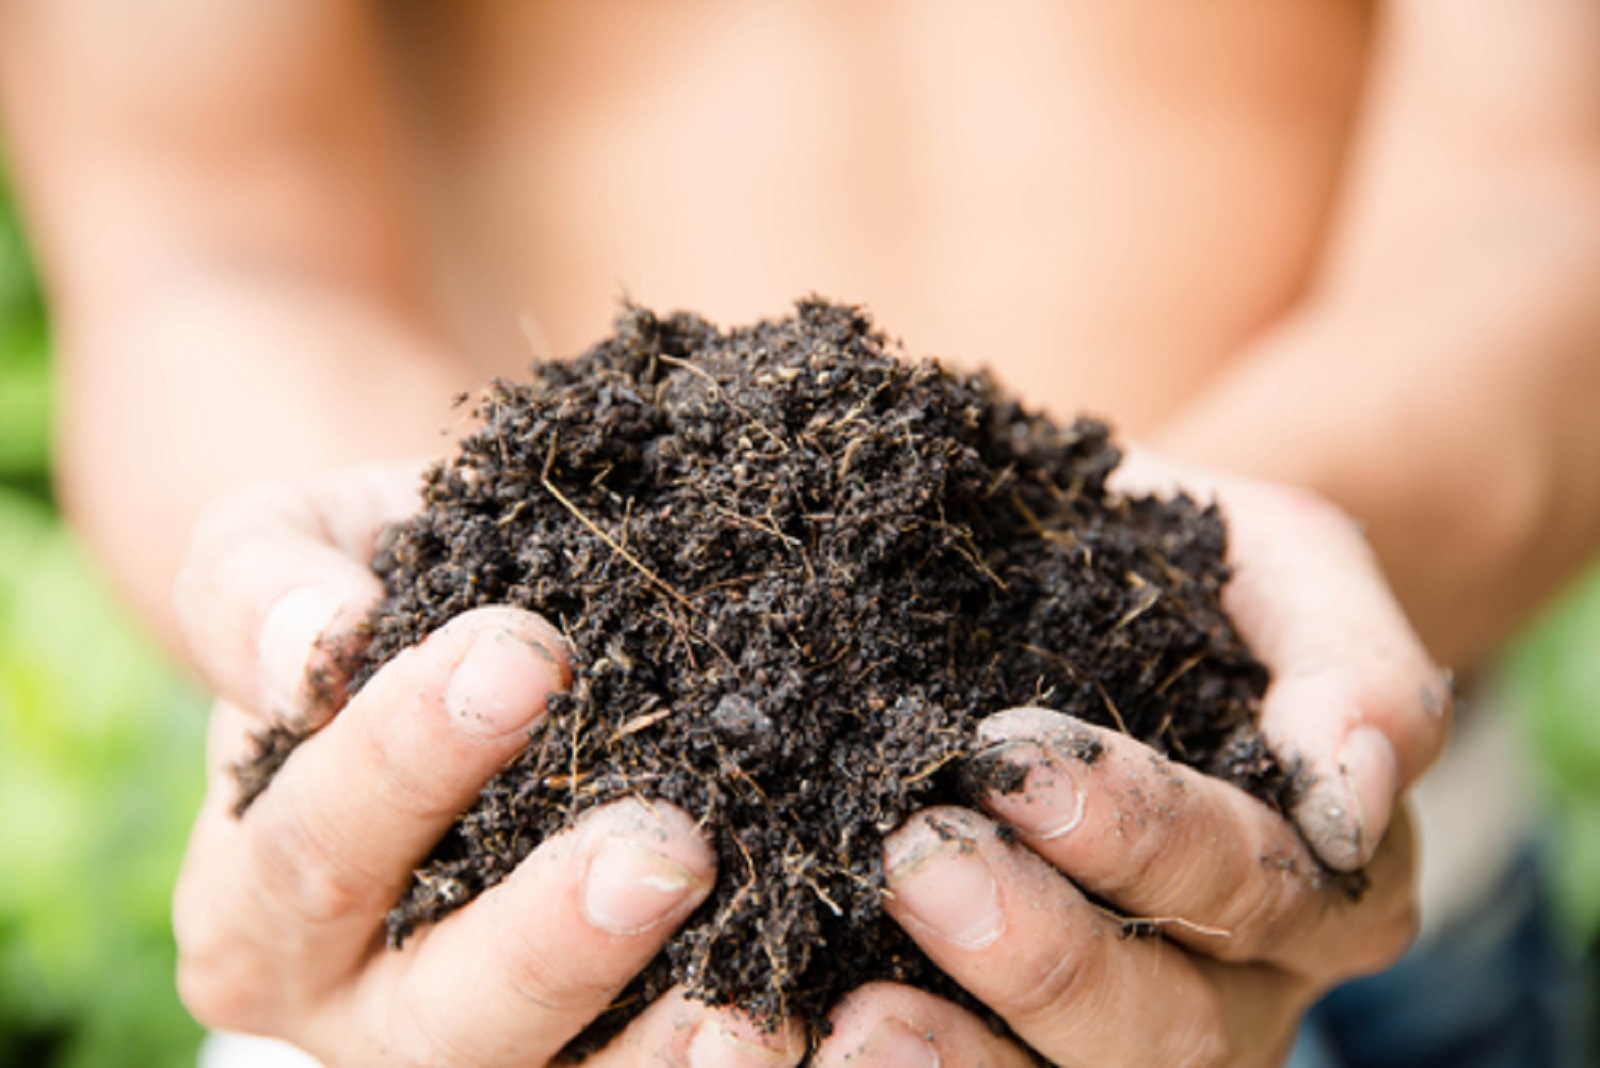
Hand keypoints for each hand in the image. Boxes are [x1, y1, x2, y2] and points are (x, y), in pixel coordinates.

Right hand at [171, 465, 806, 1066]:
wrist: (476, 634)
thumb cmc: (382, 586)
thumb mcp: (291, 555)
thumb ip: (262, 590)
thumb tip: (310, 653)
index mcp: (262, 904)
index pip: (317, 846)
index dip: (407, 758)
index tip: (521, 652)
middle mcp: (366, 1011)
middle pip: (443, 1011)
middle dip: (555, 937)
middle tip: (667, 849)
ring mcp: (496, 1051)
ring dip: (666, 1050)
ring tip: (760, 997)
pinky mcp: (601, 1059)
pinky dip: (734, 1059)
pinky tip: (815, 1019)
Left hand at [810, 454, 1451, 1067]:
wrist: (1065, 576)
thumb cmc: (1176, 568)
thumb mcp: (1279, 561)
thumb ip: (1349, 661)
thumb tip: (1350, 791)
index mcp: (1327, 873)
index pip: (1264, 885)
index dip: (1147, 835)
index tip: (1010, 756)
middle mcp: (1246, 981)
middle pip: (1180, 1026)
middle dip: (1048, 954)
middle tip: (919, 858)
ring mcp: (1134, 1028)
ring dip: (972, 1054)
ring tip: (862, 1013)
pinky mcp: (1025, 1037)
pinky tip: (843, 1036)